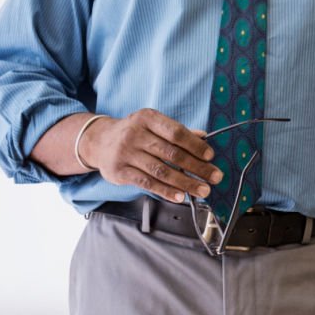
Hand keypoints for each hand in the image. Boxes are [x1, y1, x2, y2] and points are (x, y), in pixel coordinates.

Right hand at [79, 108, 222, 202]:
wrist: (99, 142)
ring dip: (186, 183)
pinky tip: (180, 196)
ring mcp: (126, 153)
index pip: (176, 132)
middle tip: (215, 177)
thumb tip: (204, 137)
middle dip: (197, 167)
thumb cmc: (134, 133)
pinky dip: (166, 191)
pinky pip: (147, 183)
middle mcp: (135, 134)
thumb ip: (177, 132)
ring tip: (203, 190)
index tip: (210, 156)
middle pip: (172, 153)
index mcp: (147, 118)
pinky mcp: (119, 171)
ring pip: (161, 171)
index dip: (195, 145)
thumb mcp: (153, 125)